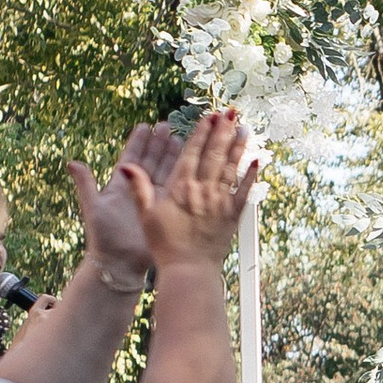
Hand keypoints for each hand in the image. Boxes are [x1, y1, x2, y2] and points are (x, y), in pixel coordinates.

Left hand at [66, 121, 184, 283]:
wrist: (120, 263)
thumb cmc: (103, 236)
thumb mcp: (92, 206)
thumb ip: (85, 183)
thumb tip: (72, 162)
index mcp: (120, 185)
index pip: (130, 158)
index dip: (138, 142)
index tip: (145, 126)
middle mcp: (138, 189)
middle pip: (150, 161)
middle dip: (159, 143)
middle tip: (167, 125)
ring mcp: (153, 199)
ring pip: (165, 171)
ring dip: (173, 155)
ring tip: (181, 137)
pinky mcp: (165, 210)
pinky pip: (176, 188)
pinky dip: (183, 174)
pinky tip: (191, 162)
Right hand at [131, 110, 256, 274]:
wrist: (189, 271)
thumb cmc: (165, 245)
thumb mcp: (146, 216)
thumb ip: (139, 188)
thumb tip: (126, 165)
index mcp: (181, 188)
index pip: (192, 153)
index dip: (201, 133)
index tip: (209, 116)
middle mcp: (203, 191)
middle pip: (214, 154)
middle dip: (222, 131)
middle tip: (229, 112)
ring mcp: (220, 202)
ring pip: (231, 167)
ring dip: (238, 146)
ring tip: (244, 127)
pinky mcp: (233, 215)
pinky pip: (244, 190)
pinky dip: (250, 175)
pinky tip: (256, 160)